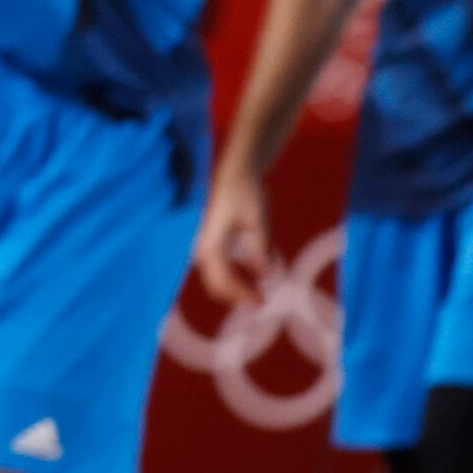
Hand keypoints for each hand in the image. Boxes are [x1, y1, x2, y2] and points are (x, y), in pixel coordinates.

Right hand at [193, 169, 273, 306]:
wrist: (236, 169)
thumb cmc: (246, 192)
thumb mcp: (259, 221)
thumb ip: (263, 249)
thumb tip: (270, 276)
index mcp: (209, 243)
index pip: (222, 279)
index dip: (241, 294)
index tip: (262, 303)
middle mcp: (202, 244)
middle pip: (215, 280)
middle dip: (236, 294)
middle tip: (261, 302)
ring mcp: (206, 240)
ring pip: (217, 272)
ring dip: (236, 284)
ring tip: (258, 290)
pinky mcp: (213, 236)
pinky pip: (222, 261)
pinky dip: (237, 270)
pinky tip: (258, 271)